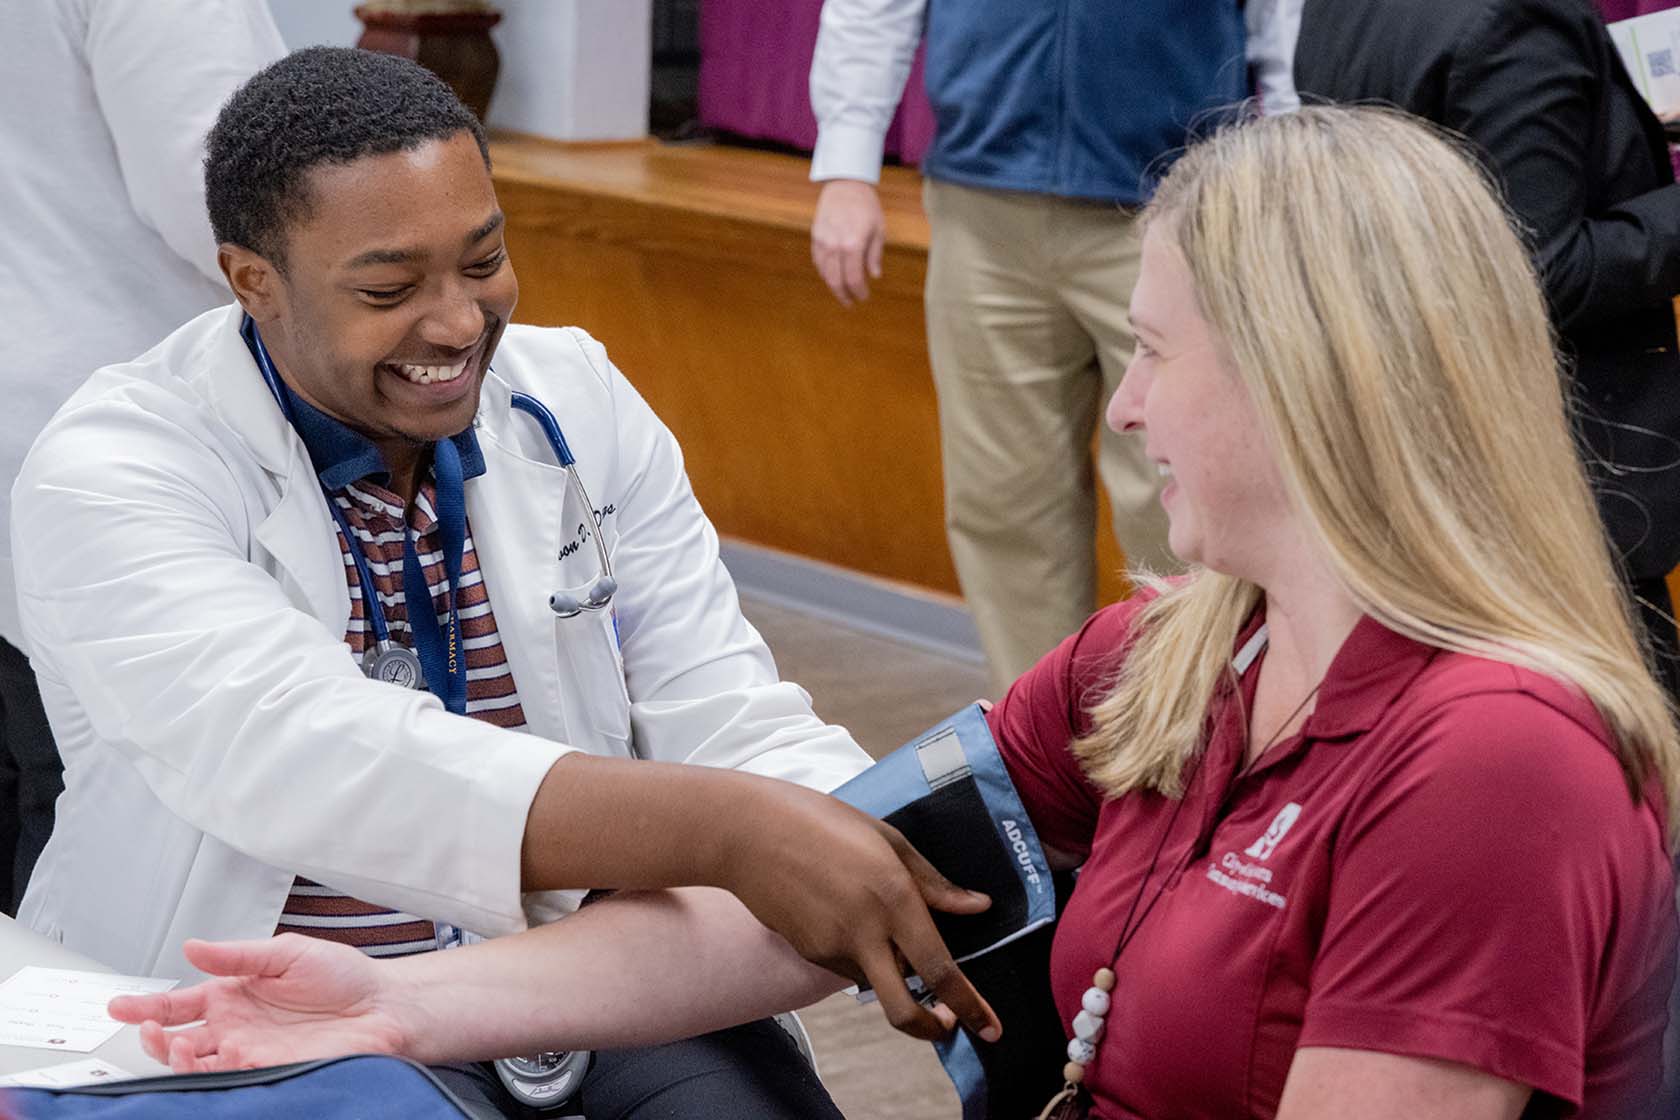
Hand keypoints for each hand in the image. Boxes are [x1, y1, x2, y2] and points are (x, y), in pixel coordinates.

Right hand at [107, 935, 406, 1072]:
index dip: (145, 1005)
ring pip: (196, 1065)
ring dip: (176, 1057)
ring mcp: (249, 1052)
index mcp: (234, 994)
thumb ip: (238, 953)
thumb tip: (193, 946)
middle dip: (152, 1036)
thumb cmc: (345, 977)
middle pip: (177, 1039)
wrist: (384, 1005)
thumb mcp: (287, 952)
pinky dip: (208, 1074)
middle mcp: (236, 1027)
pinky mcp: (269, 1072)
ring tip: (176, 1044)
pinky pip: (229, 1079)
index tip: (118, 1004)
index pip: (179, 1003)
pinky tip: (202, 1061)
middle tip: (143, 1026)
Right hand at [715, 781, 1001, 1043]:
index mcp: (893, 897)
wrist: (745, 833)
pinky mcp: (809, 952)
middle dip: (934, 1028)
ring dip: (892, 972)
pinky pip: (848, 964)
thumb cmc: (819, 821)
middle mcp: (866, 931)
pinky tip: (845, 911)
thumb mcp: (886, 837)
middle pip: (904, 1010)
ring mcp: (833, 947)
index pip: (940, 969)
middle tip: (951, 1025)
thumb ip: (933, 880)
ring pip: (876, 981)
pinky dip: (861, 952)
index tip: (990, 1028)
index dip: (971, 1006)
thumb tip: (977, 906)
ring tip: (879, 920)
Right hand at [811, 179, 885, 305]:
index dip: (859, 292)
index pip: (854, 279)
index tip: (864, 297)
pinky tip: (832, 276)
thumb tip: (874, 276)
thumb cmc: (866, 205)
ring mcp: (823, 242)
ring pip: (825, 274)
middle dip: (844, 295)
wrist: (845, 184)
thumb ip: (874, 255)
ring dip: (833, 286)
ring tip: (842, 292)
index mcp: (853, 245)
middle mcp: (835, 246)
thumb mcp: (878, 229)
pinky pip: (818, 262)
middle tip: (851, 303)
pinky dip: (825, 273)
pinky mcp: (815, 237)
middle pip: (836, 281)